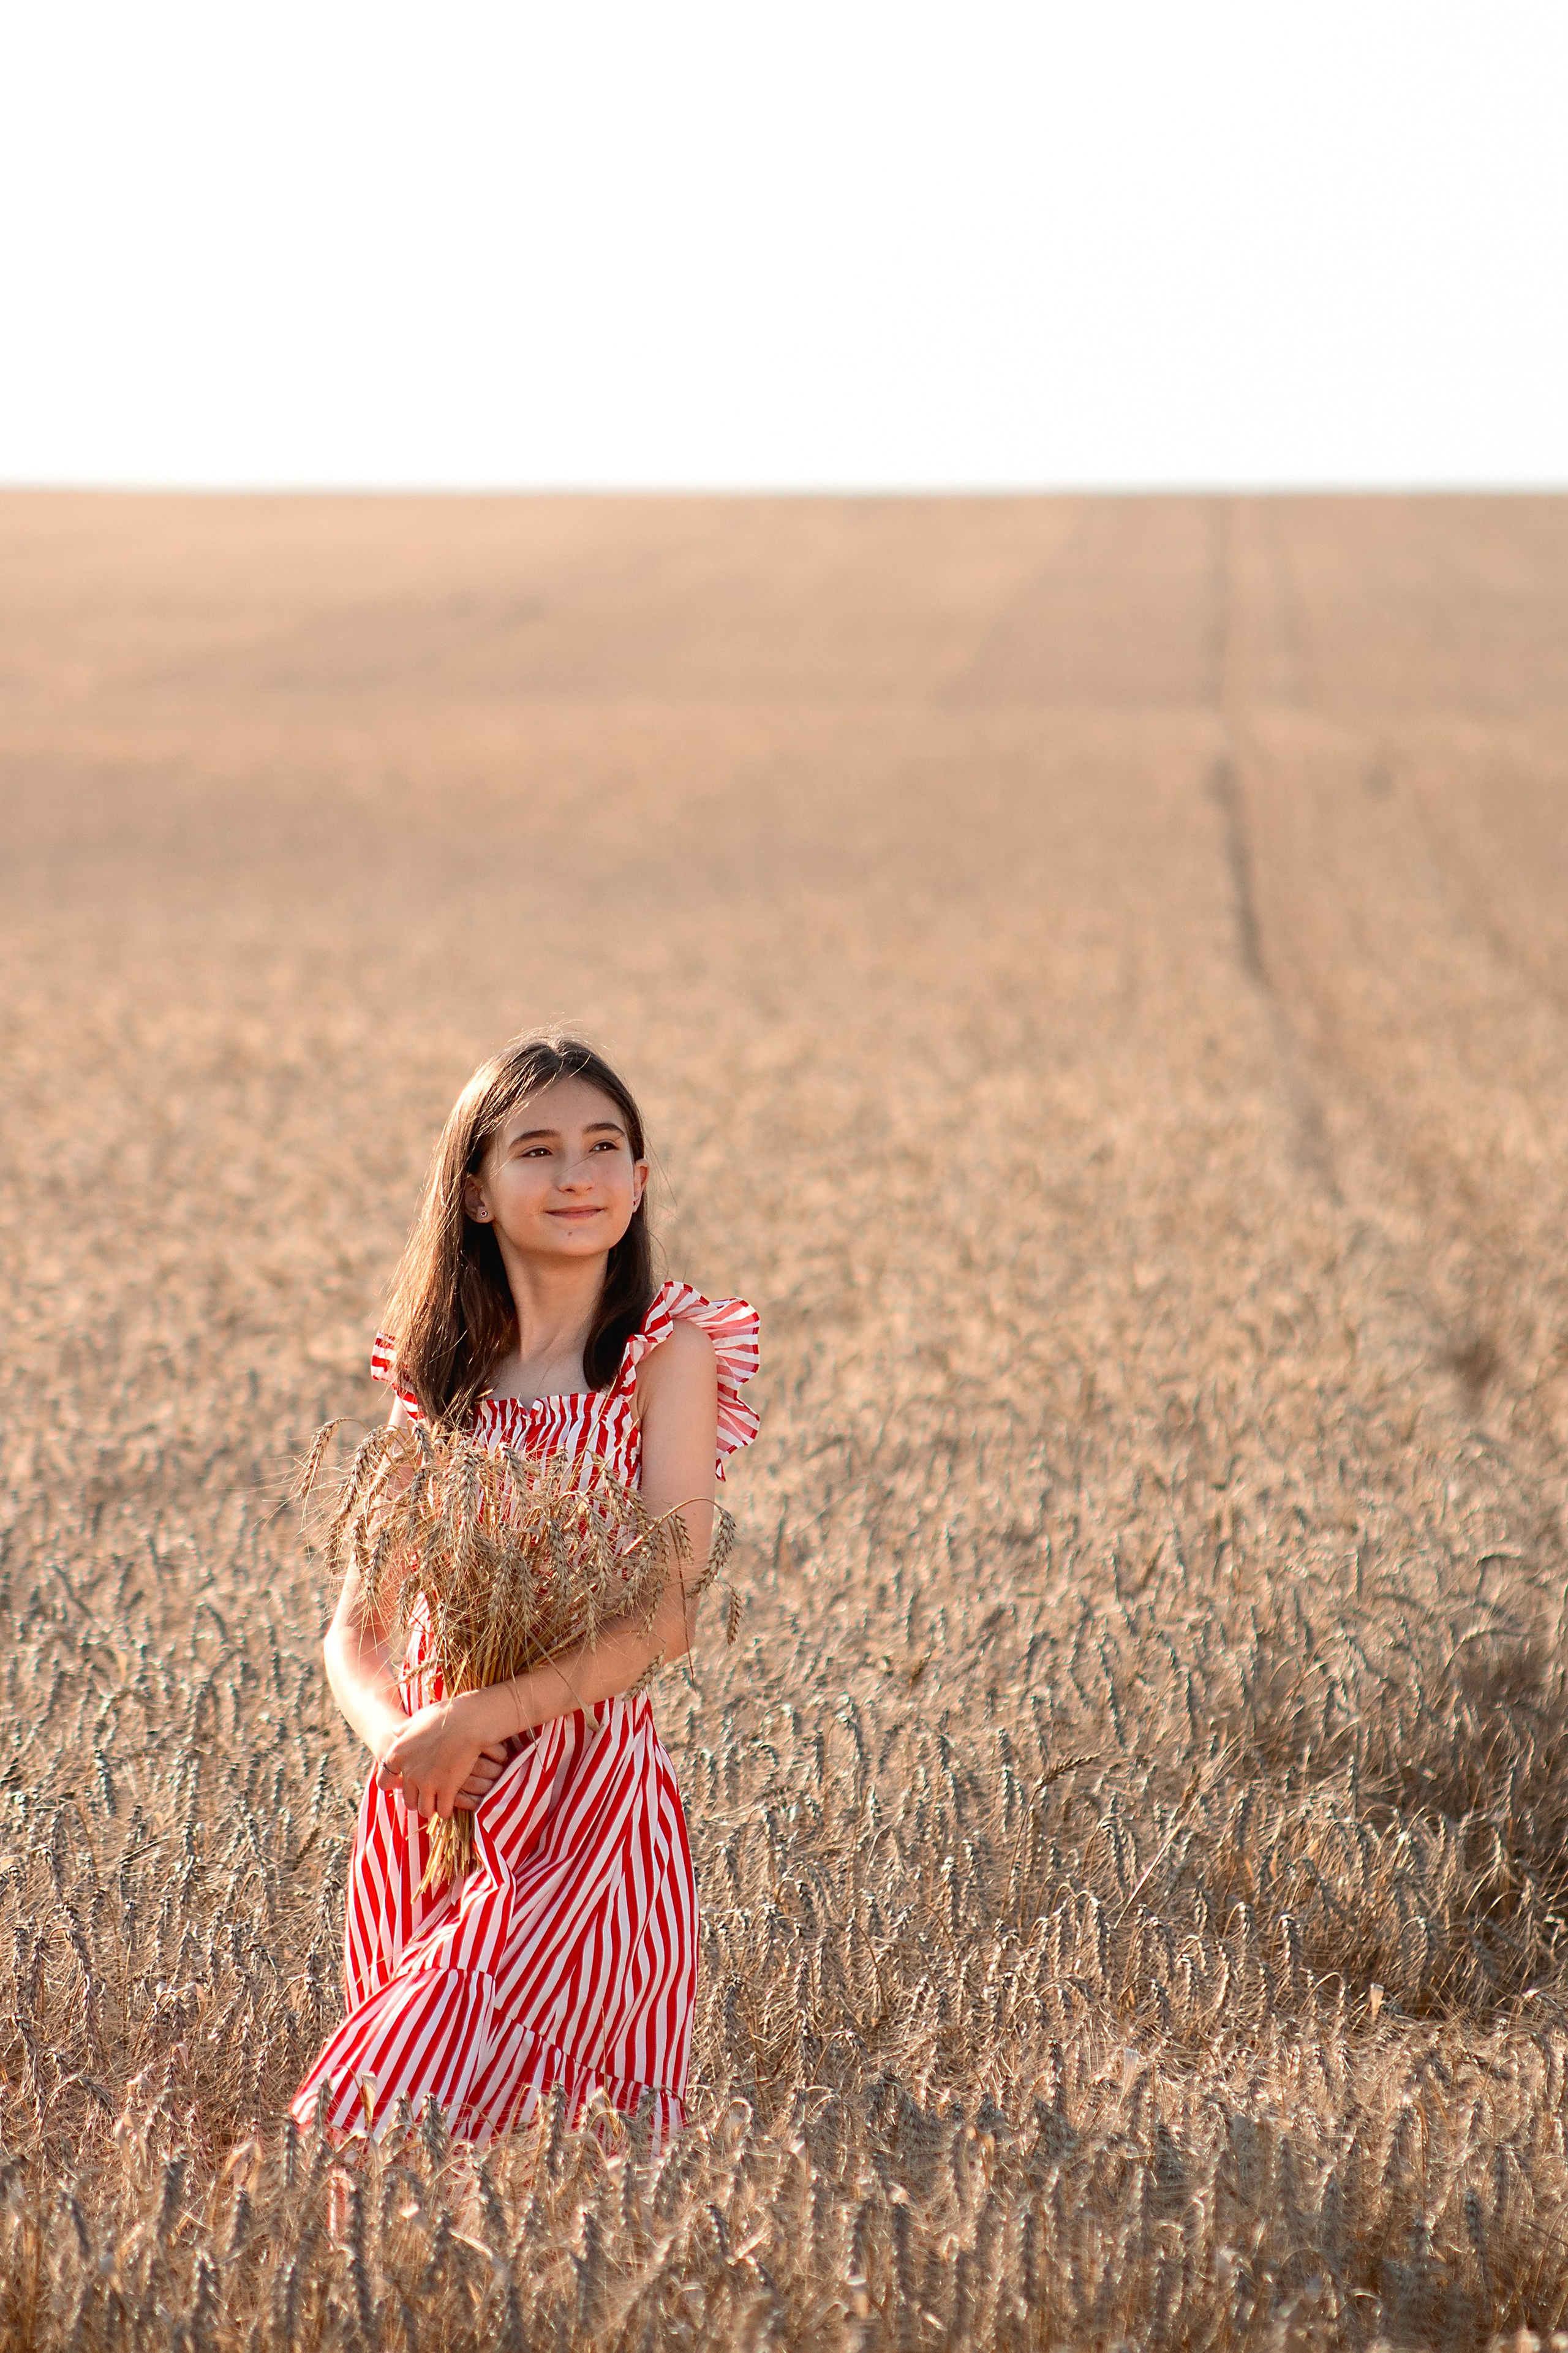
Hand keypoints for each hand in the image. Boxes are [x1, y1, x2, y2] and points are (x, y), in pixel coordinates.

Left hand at [376, 1699, 510, 1819]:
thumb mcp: (420, 1718)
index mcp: (398, 1754)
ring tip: (441, 1801)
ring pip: (424, 1809)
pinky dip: (447, 1809)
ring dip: (433, 1807)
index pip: (383, 1781)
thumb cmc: (446, 1715)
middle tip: (430, 1794)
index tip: (406, 1784)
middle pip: (408, 1800)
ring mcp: (427, 1783)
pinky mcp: (446, 1789)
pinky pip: (443, 1811)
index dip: (394, 1785)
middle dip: (419, 1799)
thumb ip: (405, 1728)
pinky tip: (452, 1802)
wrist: (469, 1721)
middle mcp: (409, 1772)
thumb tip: (394, 1730)